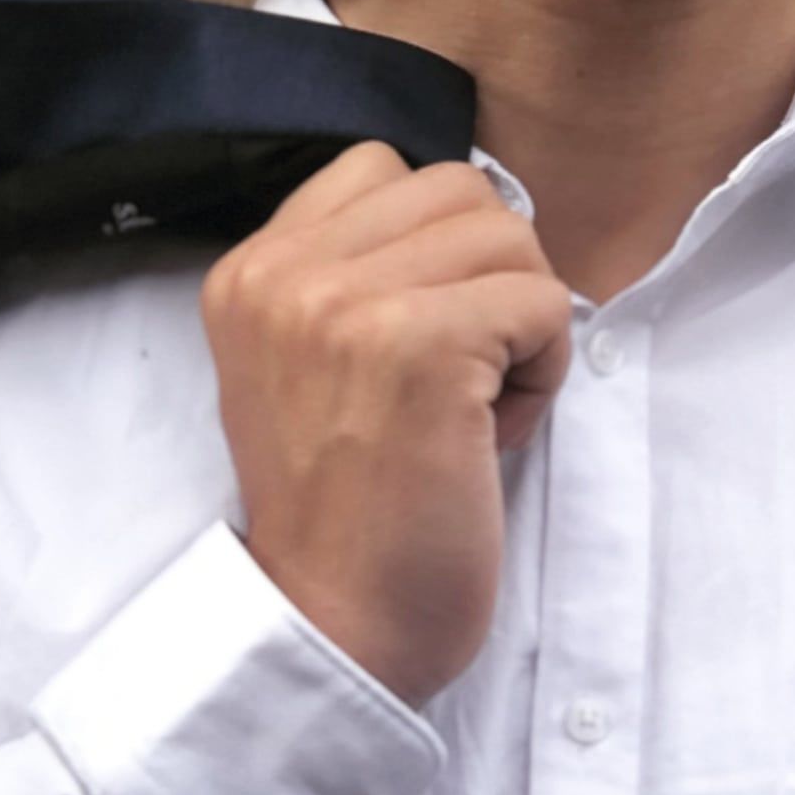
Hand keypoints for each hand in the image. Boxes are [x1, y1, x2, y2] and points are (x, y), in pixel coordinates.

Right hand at [200, 141, 573, 707]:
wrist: (333, 627)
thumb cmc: (345, 512)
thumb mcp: (306, 367)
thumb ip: (353, 278)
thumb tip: (475, 215)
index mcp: (248, 270)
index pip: (381, 167)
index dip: (435, 248)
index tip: (416, 346)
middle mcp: (283, 272)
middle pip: (457, 190)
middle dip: (488, 278)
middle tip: (457, 381)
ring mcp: (346, 303)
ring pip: (509, 236)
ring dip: (521, 323)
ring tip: (474, 408)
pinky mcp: (419, 345)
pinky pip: (544, 300)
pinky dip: (546, 370)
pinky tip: (492, 432)